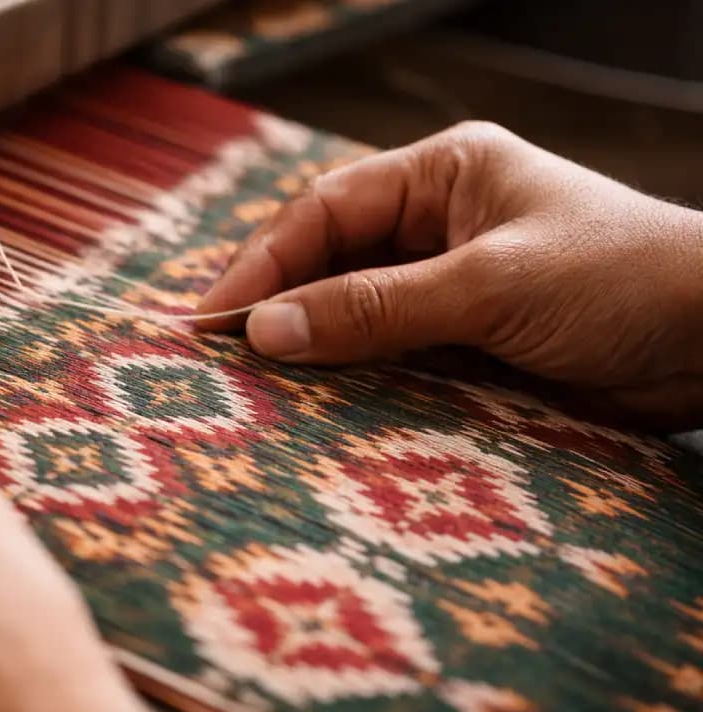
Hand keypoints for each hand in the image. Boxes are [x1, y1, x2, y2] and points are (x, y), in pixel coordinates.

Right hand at [196, 121, 702, 429]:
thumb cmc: (620, 279)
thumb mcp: (489, 284)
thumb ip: (376, 307)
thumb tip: (267, 330)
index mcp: (443, 176)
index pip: (325, 211)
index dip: (263, 261)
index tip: (215, 316)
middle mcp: (437, 226)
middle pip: (330, 262)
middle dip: (277, 306)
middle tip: (219, 358)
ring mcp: (449, 288)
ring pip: (355, 316)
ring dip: (312, 351)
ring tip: (253, 391)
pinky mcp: (465, 345)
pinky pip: (390, 361)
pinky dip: (354, 384)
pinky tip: (317, 411)